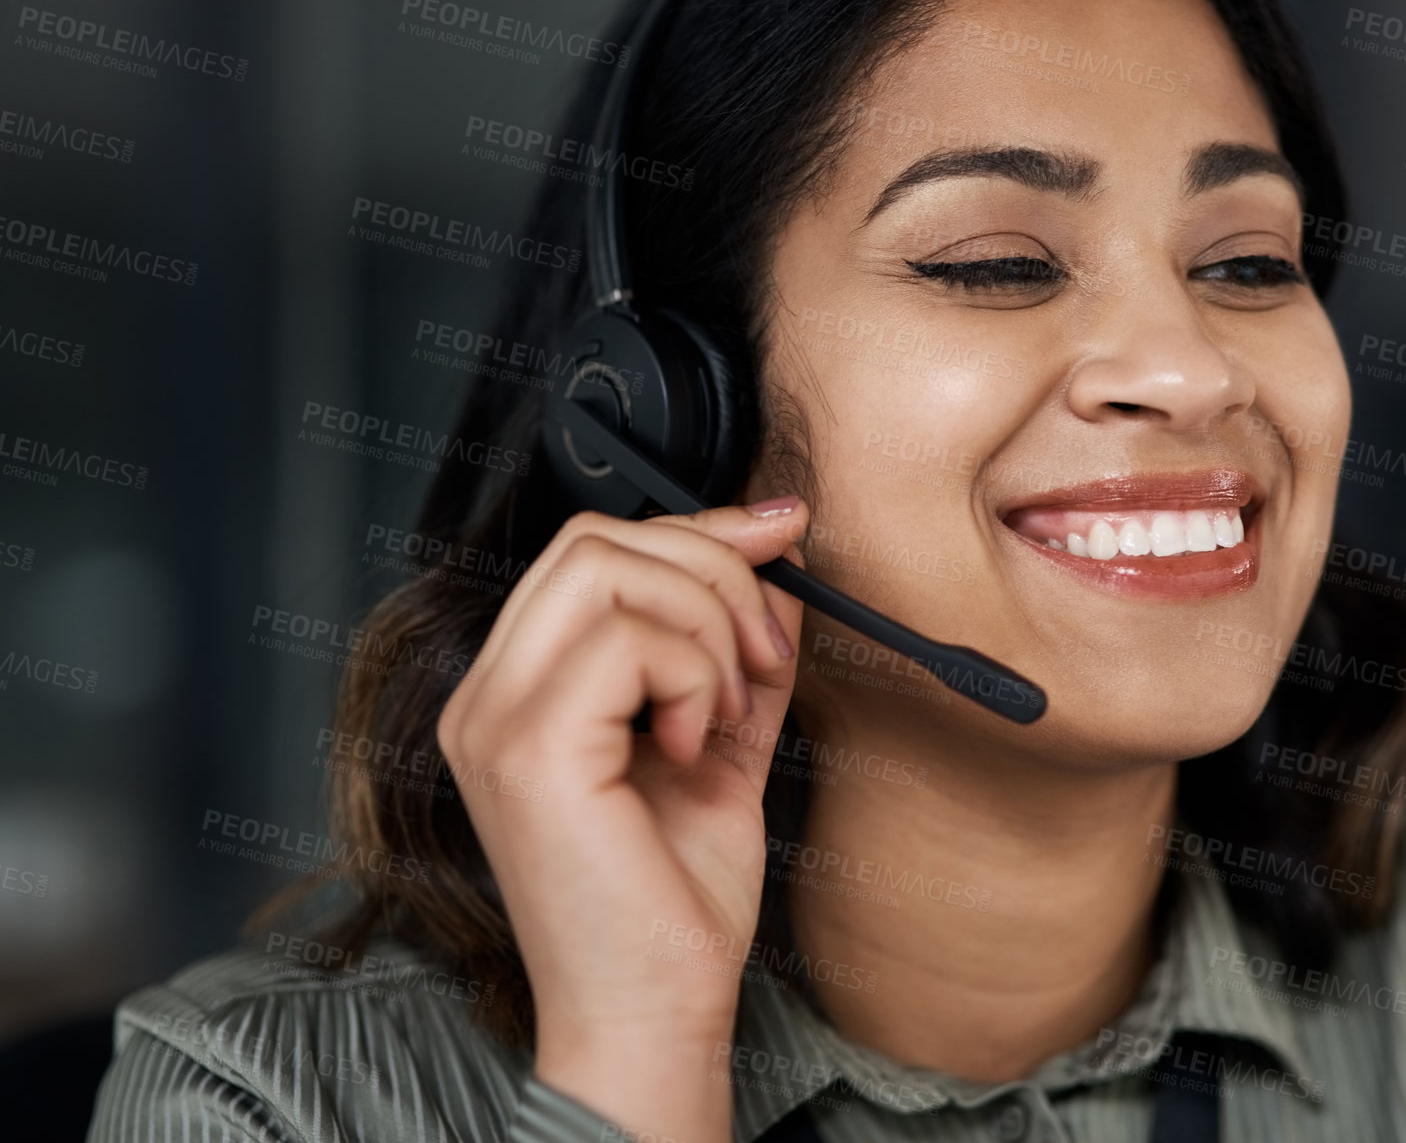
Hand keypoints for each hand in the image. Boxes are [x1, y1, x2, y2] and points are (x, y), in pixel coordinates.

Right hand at [436, 496, 808, 1142]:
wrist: (654, 1011)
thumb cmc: (672, 901)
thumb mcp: (722, 743)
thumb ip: (738, 653)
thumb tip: (775, 565)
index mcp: (520, 692)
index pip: (589, 552)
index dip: (696, 532)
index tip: (779, 535)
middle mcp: (487, 697)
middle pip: (594, 540)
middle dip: (711, 571)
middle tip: (763, 655)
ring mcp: (495, 719)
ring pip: (611, 570)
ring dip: (707, 629)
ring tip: (724, 714)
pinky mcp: (528, 748)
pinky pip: (629, 640)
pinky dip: (694, 679)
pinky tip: (692, 748)